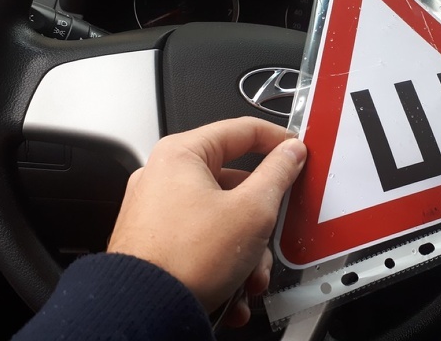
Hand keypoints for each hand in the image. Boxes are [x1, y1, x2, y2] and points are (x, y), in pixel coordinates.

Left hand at [107, 117, 305, 325]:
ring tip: (250, 276)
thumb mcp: (252, 210)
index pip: (241, 131)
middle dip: (261, 221)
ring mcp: (157, 211)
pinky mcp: (157, 242)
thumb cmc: (183, 259)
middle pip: (234, 185)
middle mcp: (163, 177)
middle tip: (273, 233)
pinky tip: (234, 288)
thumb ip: (278, 174)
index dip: (276, 139)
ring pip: (222, 219)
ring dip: (246, 250)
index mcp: (182, 156)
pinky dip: (224, 262)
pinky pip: (202, 241)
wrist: (145, 311)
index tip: (295, 151)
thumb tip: (290, 154)